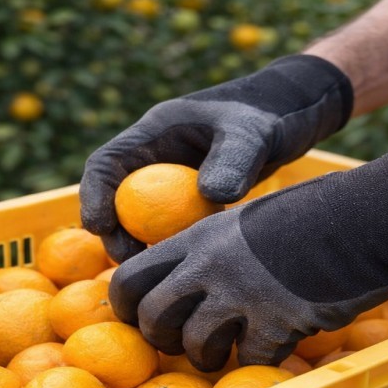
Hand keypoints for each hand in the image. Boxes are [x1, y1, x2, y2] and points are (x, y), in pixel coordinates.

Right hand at [79, 54, 353, 262]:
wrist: (293, 118)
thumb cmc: (269, 115)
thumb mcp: (252, 134)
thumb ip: (233, 161)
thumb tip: (212, 197)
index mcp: (156, 132)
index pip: (106, 163)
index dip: (94, 195)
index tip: (100, 227)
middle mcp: (157, 158)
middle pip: (117, 199)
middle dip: (115, 232)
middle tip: (131, 263)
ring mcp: (174, 181)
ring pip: (143, 218)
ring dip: (142, 245)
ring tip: (157, 271)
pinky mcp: (193, 201)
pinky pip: (173, 228)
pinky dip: (172, 247)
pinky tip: (187, 269)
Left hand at [109, 150, 387, 369]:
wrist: (361, 219)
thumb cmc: (313, 213)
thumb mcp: (251, 218)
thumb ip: (218, 247)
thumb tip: (191, 276)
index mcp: (199, 237)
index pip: (132, 275)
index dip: (127, 304)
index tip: (138, 316)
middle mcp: (210, 267)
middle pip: (155, 317)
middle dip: (162, 339)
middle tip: (181, 344)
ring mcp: (242, 297)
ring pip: (197, 347)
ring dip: (208, 359)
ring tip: (226, 355)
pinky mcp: (276, 324)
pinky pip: (250, 361)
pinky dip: (259, 364)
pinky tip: (273, 352)